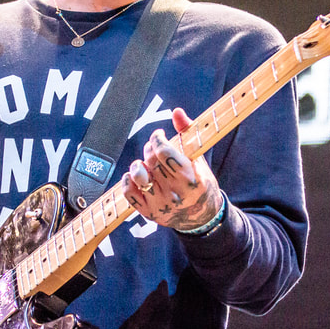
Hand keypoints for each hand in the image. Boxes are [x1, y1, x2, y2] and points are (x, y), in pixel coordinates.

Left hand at [121, 108, 223, 231]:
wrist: (202, 217)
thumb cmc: (200, 183)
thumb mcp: (200, 159)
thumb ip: (187, 133)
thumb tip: (177, 111)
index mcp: (191, 178)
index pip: (164, 152)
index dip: (157, 138)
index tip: (159, 135)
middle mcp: (175, 193)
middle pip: (152, 161)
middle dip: (150, 148)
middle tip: (154, 148)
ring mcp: (161, 204)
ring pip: (139, 177)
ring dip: (137, 165)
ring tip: (143, 163)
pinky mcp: (149, 213)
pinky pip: (129, 193)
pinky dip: (127, 180)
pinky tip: (135, 176)